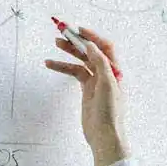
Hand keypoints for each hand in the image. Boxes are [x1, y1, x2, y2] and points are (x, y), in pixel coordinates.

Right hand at [43, 26, 128, 165]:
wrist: (104, 135)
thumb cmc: (110, 112)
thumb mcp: (107, 84)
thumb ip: (100, 63)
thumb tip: (91, 45)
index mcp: (115, 70)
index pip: (105, 46)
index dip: (93, 36)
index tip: (78, 30)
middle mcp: (107, 73)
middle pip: (91, 51)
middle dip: (78, 41)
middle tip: (62, 32)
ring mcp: (96, 81)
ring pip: (81, 61)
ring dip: (69, 52)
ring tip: (56, 43)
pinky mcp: (87, 89)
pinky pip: (74, 73)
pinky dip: (63, 67)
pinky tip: (51, 63)